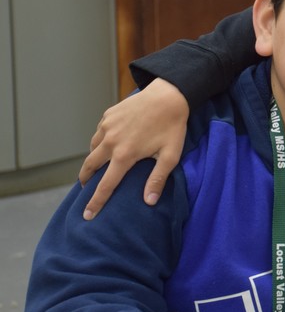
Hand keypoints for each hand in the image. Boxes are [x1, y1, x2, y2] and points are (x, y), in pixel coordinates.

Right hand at [78, 78, 189, 218]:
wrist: (168, 95)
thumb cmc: (172, 127)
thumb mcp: (170, 156)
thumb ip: (157, 179)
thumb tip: (148, 202)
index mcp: (125, 155)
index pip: (106, 185)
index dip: (96, 202)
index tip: (88, 215)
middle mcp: (110, 141)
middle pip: (89, 166)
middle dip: (86, 179)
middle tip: (86, 188)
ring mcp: (107, 126)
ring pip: (92, 147)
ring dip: (93, 159)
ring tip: (98, 166)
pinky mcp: (108, 115)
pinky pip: (98, 132)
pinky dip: (99, 141)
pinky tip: (107, 144)